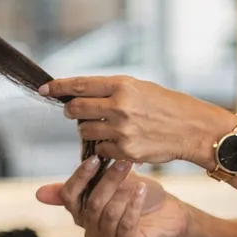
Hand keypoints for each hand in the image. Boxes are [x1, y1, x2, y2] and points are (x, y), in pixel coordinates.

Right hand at [35, 157, 190, 236]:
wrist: (171, 213)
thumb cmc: (140, 196)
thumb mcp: (111, 183)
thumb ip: (82, 182)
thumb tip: (38, 194)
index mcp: (81, 214)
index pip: (68, 197)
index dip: (80, 178)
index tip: (96, 158)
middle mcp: (90, 231)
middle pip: (90, 204)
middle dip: (107, 181)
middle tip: (124, 161)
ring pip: (107, 215)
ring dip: (122, 192)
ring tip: (136, 178)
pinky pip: (125, 226)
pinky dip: (133, 206)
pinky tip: (142, 190)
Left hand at [40, 75, 233, 166]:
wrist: (191, 129)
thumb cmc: (166, 106)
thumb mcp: (140, 87)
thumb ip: (111, 91)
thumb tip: (80, 94)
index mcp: (122, 86)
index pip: (80, 85)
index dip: (58, 87)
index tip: (44, 89)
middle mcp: (119, 106)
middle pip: (76, 109)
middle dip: (72, 112)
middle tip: (76, 113)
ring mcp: (121, 130)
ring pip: (85, 131)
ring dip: (90, 130)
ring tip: (109, 128)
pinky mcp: (125, 151)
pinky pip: (100, 150)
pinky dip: (104, 147)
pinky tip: (120, 142)